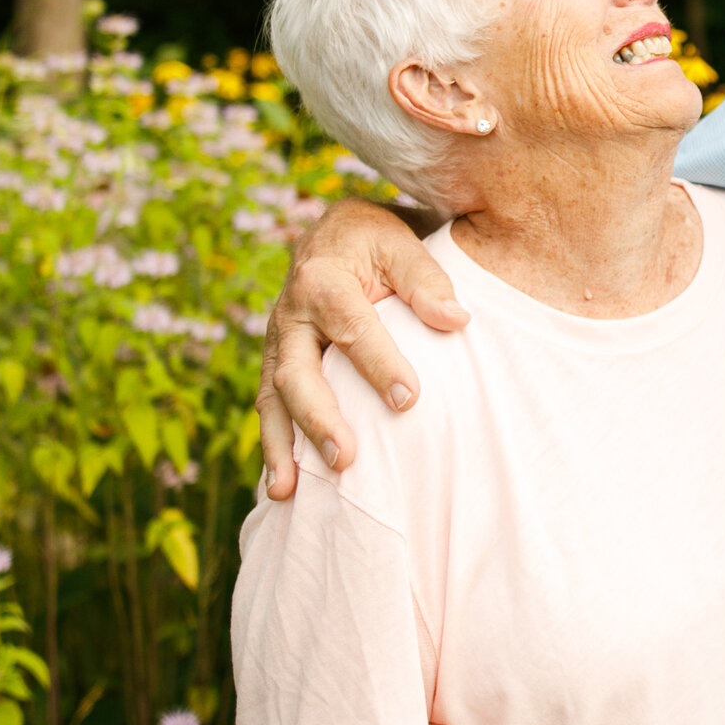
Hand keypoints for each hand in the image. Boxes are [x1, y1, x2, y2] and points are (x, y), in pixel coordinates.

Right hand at [256, 200, 467, 497]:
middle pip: (296, 372)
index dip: (378, 363)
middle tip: (345, 457)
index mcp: (321, 279)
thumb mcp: (402, 244)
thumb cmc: (377, 241)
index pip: (350, 327)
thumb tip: (455, 320)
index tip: (409, 399)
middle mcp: (289, 314)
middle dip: (318, 418)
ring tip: (291, 491)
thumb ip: (427, 280)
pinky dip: (275, 448)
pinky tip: (283, 490)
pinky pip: (269, 410)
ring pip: (272, 399)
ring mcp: (277, 344)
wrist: (337, 234)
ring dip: (283, 446)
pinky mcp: (276, 366)